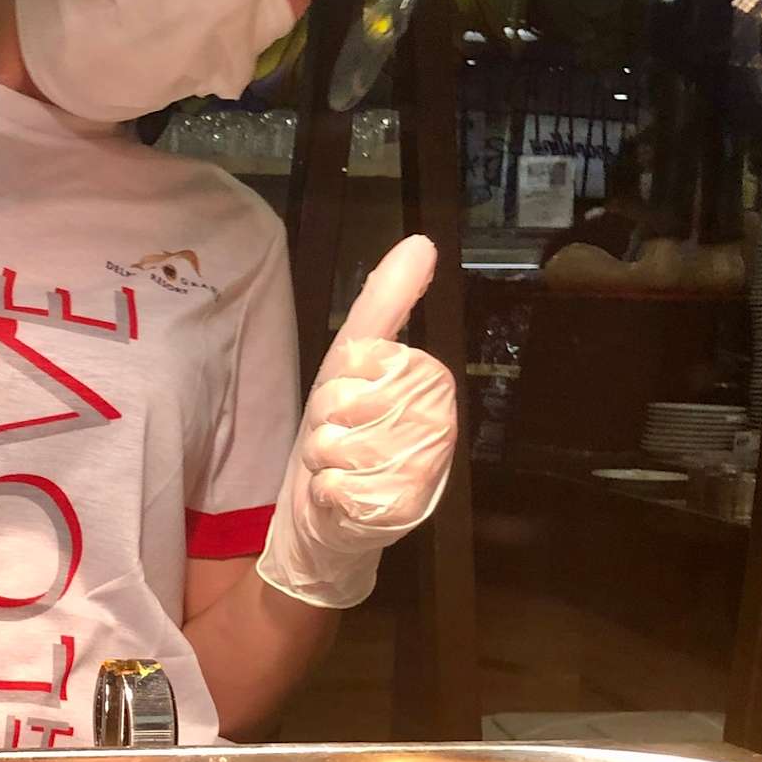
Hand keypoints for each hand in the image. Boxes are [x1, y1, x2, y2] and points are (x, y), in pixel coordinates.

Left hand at [256, 235, 457, 609]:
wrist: (328, 519)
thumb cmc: (343, 435)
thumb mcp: (352, 365)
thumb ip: (386, 303)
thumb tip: (422, 242)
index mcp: (433, 387)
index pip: (372, 359)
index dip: (343, 378)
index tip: (346, 397)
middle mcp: (439, 429)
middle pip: (352, 400)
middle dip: (326, 419)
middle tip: (337, 437)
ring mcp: (423, 475)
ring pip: (343, 444)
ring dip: (322, 456)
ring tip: (337, 466)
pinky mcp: (399, 516)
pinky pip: (338, 487)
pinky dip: (324, 492)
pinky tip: (339, 497)